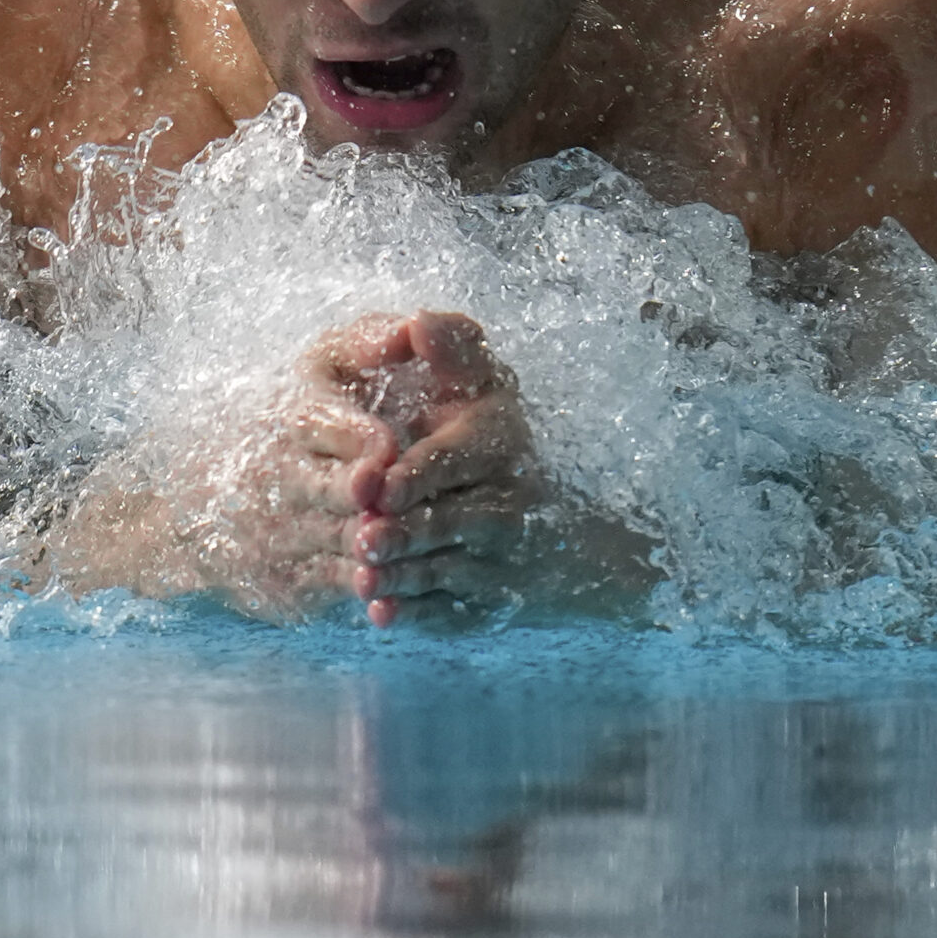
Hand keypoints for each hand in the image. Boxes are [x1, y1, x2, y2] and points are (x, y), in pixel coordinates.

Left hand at [303, 310, 545, 627]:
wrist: (572, 530)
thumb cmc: (495, 438)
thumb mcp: (484, 383)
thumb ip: (452, 348)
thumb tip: (416, 320)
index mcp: (501, 443)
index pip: (458, 459)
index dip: (420, 473)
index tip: (383, 484)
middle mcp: (510, 502)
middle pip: (452, 521)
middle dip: (407, 533)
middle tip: (365, 539)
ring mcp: (503, 558)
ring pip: (447, 569)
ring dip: (405, 577)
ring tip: (364, 579)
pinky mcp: (492, 602)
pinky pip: (454, 613)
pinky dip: (420, 617)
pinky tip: (384, 617)